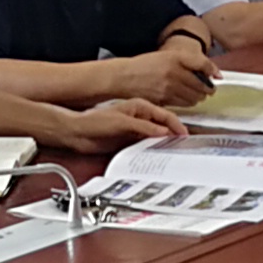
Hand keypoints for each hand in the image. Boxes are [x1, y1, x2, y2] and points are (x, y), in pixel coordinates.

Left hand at [61, 99, 183, 151]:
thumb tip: (163, 131)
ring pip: (155, 137)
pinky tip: (157, 155)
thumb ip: (143, 127)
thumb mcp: (121, 122)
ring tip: (174, 151)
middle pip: (163, 126)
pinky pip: (146, 145)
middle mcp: (139, 117)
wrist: (77, 133)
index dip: (176, 125)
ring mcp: (135, 129)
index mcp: (139, 107)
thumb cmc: (94, 121)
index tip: (184, 135)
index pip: (164, 115)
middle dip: (174, 135)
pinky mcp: (129, 140)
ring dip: (164, 143)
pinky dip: (153, 150)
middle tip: (183, 145)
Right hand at [122, 39, 218, 105]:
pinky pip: (184, 103)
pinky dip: (189, 102)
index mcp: (175, 57)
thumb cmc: (144, 66)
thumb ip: (186, 62)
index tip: (218, 76)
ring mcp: (169, 87)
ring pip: (195, 96)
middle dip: (208, 88)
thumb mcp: (166, 56)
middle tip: (209, 89)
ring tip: (199, 95)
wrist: (124, 77)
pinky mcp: (164, 99)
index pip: (203, 64)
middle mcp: (174, 71)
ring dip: (200, 96)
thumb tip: (208, 71)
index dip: (213, 70)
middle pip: (202, 83)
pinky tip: (187, 99)